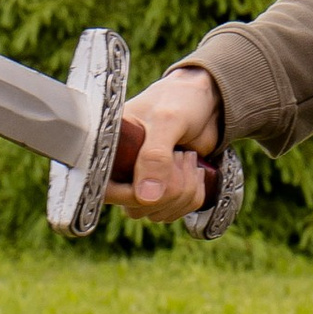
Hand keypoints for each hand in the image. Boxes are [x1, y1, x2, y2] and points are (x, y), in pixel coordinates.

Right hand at [109, 65, 221, 220]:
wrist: (205, 101)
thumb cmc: (179, 100)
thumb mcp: (167, 120)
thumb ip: (155, 156)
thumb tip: (146, 199)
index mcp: (109, 149)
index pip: (107, 191)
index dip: (135, 192)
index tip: (164, 168)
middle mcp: (120, 170)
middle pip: (136, 208)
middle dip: (168, 188)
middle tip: (179, 155)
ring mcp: (142, 183)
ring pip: (157, 213)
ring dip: (184, 191)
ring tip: (187, 157)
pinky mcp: (163, 191)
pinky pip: (175, 212)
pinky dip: (193, 196)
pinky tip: (194, 170)